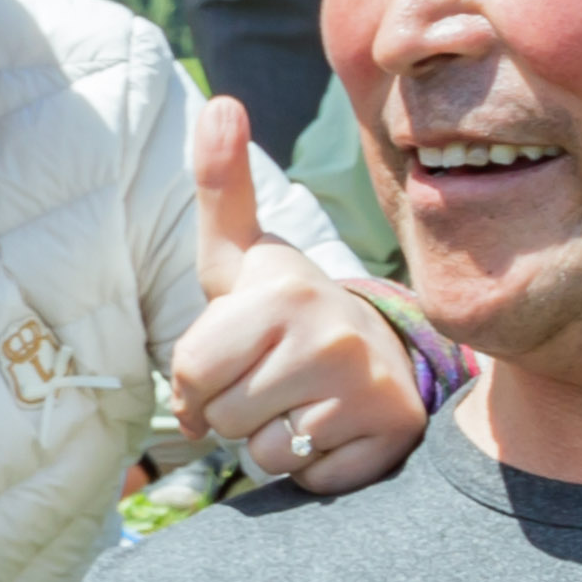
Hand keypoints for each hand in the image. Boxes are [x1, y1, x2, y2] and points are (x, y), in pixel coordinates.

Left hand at [163, 96, 427, 496]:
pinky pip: (308, 480)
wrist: (378, 352)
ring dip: (269, 439)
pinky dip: (311, 465)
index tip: (234, 354)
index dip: (197, 380)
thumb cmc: (284, 309)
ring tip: (300, 400)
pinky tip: (332, 428)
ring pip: (262, 453)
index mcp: (283, 292)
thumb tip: (221, 101)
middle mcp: (331, 337)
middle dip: (231, 409)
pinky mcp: (392, 437)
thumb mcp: (240, 252)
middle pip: (220, 419)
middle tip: (270, 378)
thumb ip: (219, 182)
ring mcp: (368, 389)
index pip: (189, 377)